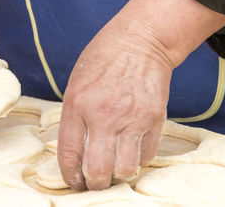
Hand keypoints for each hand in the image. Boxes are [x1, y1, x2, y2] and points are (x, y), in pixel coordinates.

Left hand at [58, 0, 224, 189]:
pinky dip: (138, 160)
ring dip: (119, 174)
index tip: (75, 181)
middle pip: (98, 170)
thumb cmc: (103, 59)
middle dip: (95, 184)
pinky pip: (147, 155)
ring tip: (115, 167)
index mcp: (77, 105)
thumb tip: (77, 151)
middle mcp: (104, 115)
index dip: (71, 176)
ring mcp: (132, 118)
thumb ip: (74, 117)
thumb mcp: (76, 83)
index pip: (70, 155)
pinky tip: (132, 151)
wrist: (140, 40)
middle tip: (96, 182)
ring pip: (125, 169)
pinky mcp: (154, 118)